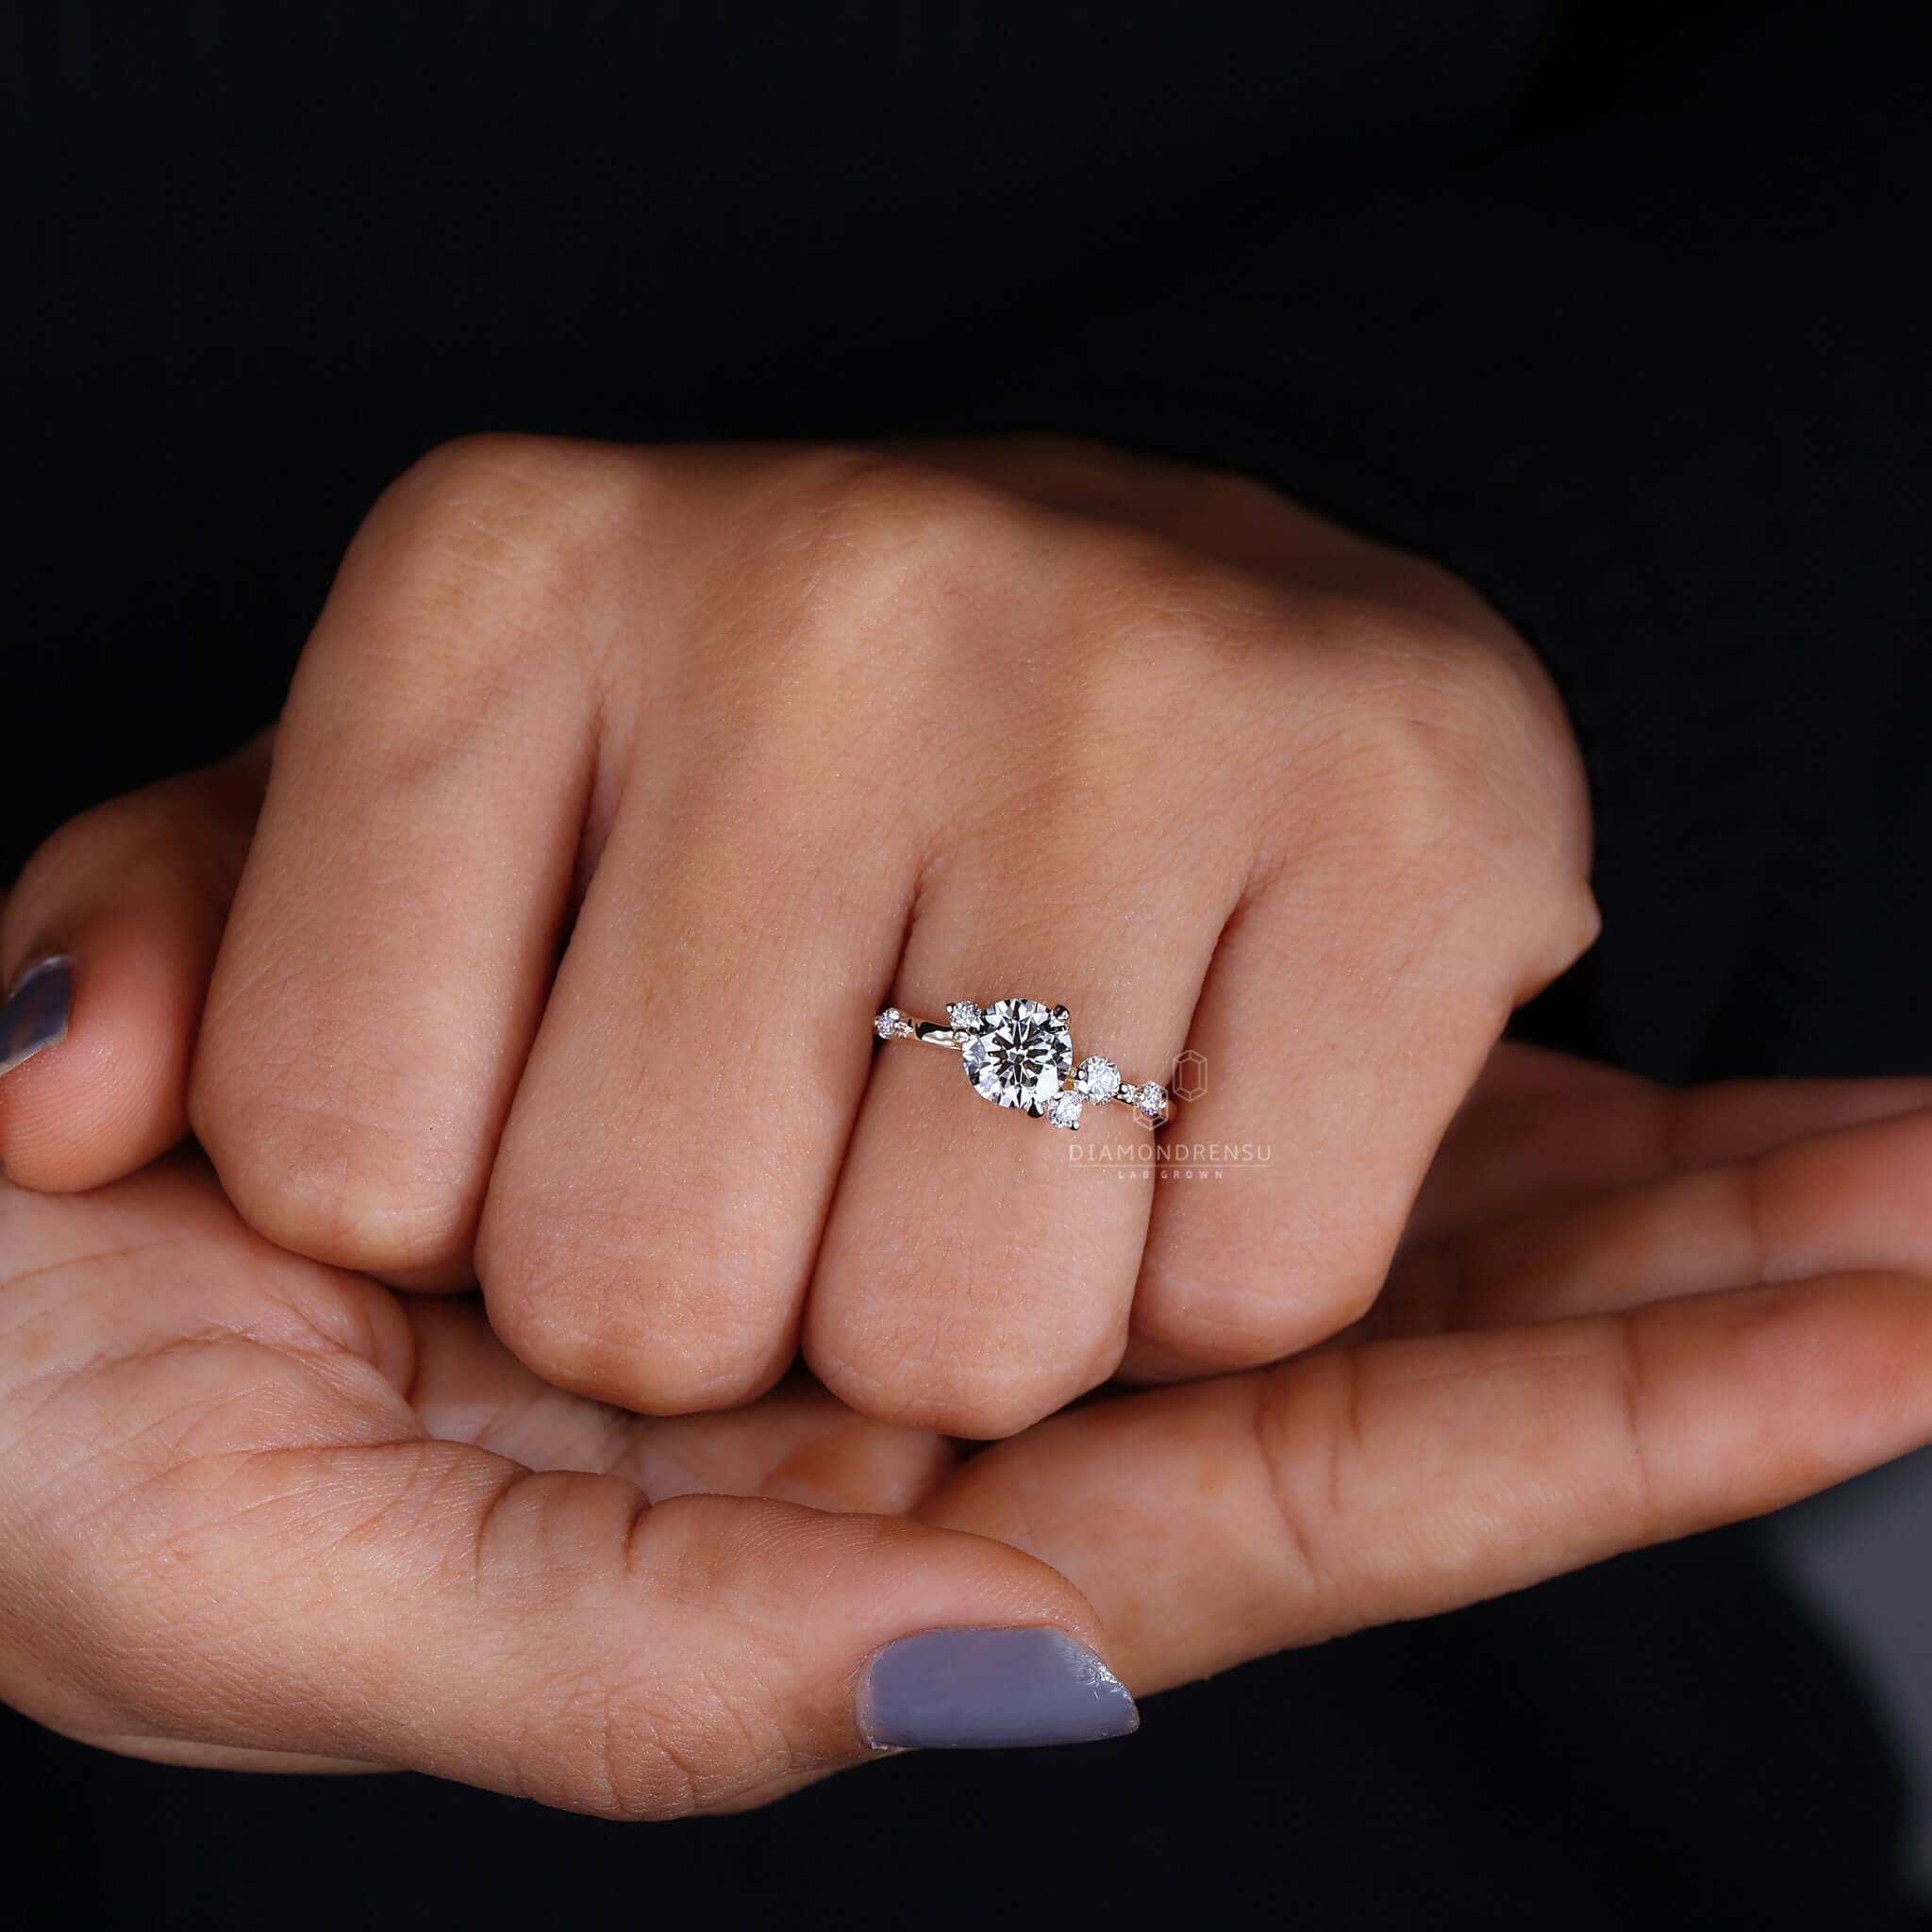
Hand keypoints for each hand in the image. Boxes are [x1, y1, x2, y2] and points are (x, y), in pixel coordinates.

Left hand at [0, 434, 1596, 1436]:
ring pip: (961, 1326)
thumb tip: (44, 1092)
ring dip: (972, 1305)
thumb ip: (193, 957)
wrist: (1220, 660)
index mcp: (500, 572)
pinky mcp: (1412, 804)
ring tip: (1024, 1103)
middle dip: (731, 1296)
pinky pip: (1247, 1295)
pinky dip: (1204, 1277)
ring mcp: (1135, 667)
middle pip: (648, 1280)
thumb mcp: (413, 838)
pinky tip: (1208, 1087)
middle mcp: (817, 571)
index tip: (567, 1078)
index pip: (330, 1141)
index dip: (447, 1206)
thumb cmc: (777, 804)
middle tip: (832, 1115)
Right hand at [5, 1038, 1930, 1811]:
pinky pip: (1160, 1072)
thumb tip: (992, 1669)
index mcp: (829, 1566)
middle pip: (1372, 1360)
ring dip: (1593, 1176)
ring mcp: (893, 1243)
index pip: (1290, 1501)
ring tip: (1887, 1139)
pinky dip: (1378, 1063)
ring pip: (1312, 1213)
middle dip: (1679, 1300)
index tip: (1884, 1317)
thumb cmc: (41, 1438)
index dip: (1594, 1435)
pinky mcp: (830, 1083)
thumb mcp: (275, 1583)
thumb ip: (633, 1671)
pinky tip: (1568, 1052)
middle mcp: (911, 1411)